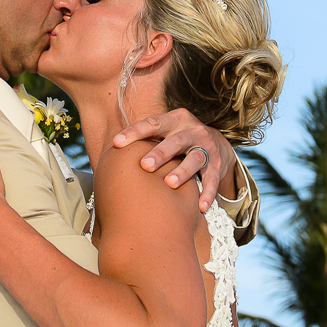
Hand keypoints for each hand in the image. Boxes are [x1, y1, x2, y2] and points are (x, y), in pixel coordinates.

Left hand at [113, 108, 236, 211]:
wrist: (217, 143)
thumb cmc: (177, 140)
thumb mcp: (165, 133)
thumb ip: (144, 140)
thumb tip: (108, 154)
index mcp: (175, 120)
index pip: (153, 123)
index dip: (135, 132)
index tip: (117, 143)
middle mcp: (191, 131)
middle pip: (175, 141)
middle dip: (160, 153)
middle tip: (145, 166)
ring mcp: (206, 147)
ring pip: (195, 158)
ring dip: (182, 171)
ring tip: (169, 183)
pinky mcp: (217, 165)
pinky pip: (212, 180)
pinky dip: (207, 193)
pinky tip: (201, 207)